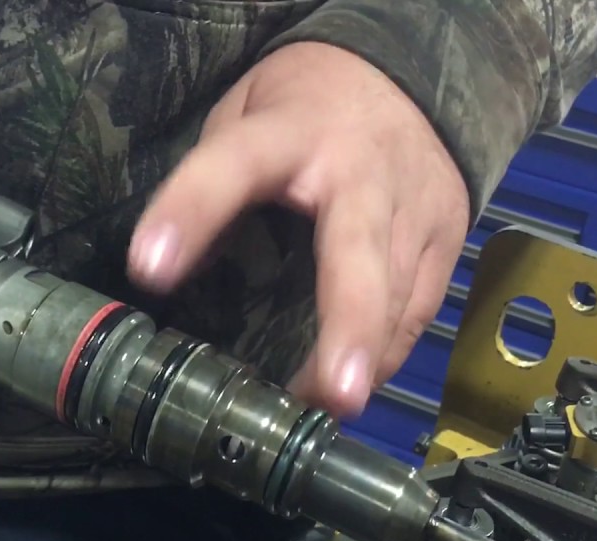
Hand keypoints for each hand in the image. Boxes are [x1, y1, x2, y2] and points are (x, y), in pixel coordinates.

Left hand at [127, 42, 469, 417]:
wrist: (412, 73)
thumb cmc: (306, 106)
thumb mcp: (245, 116)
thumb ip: (217, 180)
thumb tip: (172, 273)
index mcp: (293, 131)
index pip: (234, 165)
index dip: (191, 213)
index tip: (148, 269)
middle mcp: (363, 170)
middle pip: (359, 251)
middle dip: (348, 325)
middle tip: (330, 394)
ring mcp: (415, 206)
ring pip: (399, 295)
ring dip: (363, 360)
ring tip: (324, 412)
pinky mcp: (447, 236)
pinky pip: (419, 309)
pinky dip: (387, 352)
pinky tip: (355, 383)